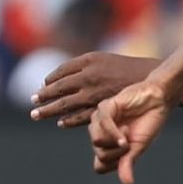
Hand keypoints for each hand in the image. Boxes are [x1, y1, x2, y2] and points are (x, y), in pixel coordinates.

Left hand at [31, 52, 156, 127]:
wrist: (150, 79)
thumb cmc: (125, 68)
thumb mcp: (102, 59)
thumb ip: (81, 67)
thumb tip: (57, 78)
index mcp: (88, 61)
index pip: (60, 73)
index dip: (49, 82)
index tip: (41, 88)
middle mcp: (89, 76)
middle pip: (58, 88)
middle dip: (42, 97)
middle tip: (32, 101)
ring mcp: (95, 93)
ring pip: (66, 104)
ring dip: (49, 111)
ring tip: (36, 115)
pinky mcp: (103, 108)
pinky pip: (81, 117)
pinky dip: (69, 121)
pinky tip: (61, 123)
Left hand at [89, 76, 174, 183]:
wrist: (158, 101)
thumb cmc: (149, 122)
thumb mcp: (139, 147)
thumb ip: (128, 163)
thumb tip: (127, 183)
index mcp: (108, 146)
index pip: (99, 167)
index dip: (114, 166)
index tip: (128, 157)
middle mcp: (101, 134)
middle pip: (99, 156)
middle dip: (117, 154)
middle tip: (130, 144)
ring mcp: (101, 120)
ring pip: (96, 142)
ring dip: (116, 142)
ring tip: (129, 133)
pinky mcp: (106, 107)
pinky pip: (103, 124)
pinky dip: (114, 132)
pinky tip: (125, 133)